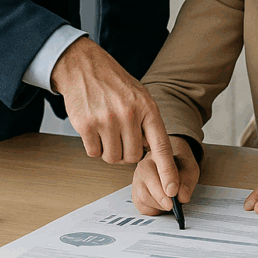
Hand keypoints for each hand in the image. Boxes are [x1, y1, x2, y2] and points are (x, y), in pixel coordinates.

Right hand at [50, 36, 177, 196]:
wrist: (84, 67)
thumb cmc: (114, 83)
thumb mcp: (140, 97)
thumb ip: (148, 123)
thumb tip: (151, 152)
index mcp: (147, 108)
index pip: (161, 146)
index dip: (167, 171)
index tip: (173, 191)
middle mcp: (129, 114)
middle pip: (132, 158)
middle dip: (126, 152)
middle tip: (121, 135)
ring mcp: (107, 120)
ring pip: (112, 158)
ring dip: (109, 150)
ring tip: (107, 129)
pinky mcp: (86, 125)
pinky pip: (94, 153)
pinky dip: (94, 146)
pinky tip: (94, 128)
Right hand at [132, 135, 199, 214]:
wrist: (172, 166)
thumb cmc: (180, 166)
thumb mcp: (190, 169)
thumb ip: (187, 181)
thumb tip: (182, 197)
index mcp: (159, 154)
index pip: (161, 166)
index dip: (166, 180)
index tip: (173, 193)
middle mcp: (144, 165)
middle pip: (147, 183)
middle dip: (161, 197)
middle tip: (173, 205)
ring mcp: (137, 179)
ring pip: (143, 196)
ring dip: (158, 205)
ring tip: (170, 204)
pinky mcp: (135, 192)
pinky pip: (141, 205)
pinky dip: (152, 210)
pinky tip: (161, 206)